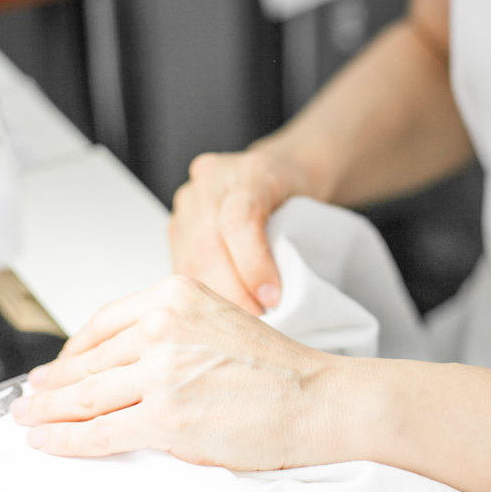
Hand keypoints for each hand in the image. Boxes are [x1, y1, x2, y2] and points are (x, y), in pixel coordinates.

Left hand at [10, 275, 346, 468]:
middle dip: (52, 385)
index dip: (70, 350)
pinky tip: (51, 441)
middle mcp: (163, 327)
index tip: (55, 366)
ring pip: (86, 396)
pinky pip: (100, 432)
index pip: (103, 323)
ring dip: (50, 413)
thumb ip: (169, 330)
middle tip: (30, 398)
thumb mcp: (217, 321)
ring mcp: (162, 372)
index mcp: (175, 296)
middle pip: (88, 360)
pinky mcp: (165, 417)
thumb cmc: (278, 369)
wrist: (316, 399)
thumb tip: (120, 359)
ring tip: (32, 421)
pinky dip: (67, 440)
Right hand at [169, 150, 306, 314]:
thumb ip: (297, 244)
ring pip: (189, 259)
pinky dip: (202, 294)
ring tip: (241, 320)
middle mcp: (212, 180)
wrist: (279, 174)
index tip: (272, 298)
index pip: (239, 218)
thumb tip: (278, 299)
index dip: (253, 264)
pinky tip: (221, 309)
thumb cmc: (299, 195)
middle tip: (256, 319)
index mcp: (250, 171)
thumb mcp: (313, 210)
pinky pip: (182, 266)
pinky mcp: (177, 225)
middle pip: (208, 244)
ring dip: (215, 297)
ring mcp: (189, 201)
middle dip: (232, 291)